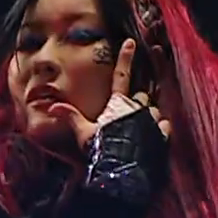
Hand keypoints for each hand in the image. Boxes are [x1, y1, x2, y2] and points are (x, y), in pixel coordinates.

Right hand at [46, 39, 171, 146]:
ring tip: (139, 131)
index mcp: (117, 104)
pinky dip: (160, 128)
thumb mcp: (83, 134)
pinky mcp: (162, 134)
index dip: (125, 58)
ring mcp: (151, 121)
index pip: (121, 75)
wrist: (121, 174)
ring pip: (153, 110)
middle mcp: (136, 108)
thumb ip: (71, 117)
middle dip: (136, 104)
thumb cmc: (101, 153)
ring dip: (148, 116)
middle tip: (127, 119)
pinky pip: (164, 125)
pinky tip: (152, 137)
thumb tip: (52, 106)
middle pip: (140, 97)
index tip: (130, 42)